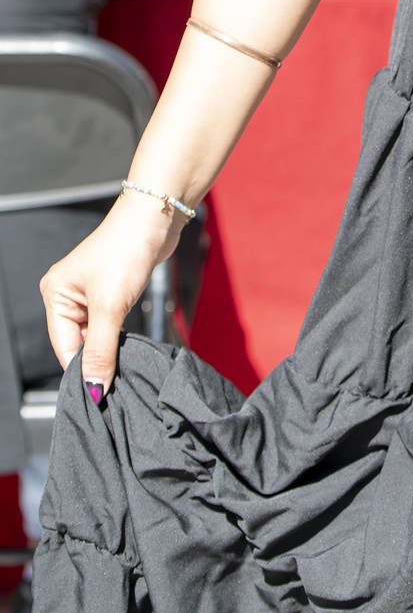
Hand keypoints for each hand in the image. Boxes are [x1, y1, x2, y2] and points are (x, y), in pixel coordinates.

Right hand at [40, 194, 182, 403]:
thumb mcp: (110, 306)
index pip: (63, 348)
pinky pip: (110, 324)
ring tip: (126, 360)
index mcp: (56, 295)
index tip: (101, 393)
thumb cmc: (126, 250)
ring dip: (110, 348)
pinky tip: (130, 344)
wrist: (156, 218)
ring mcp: (91, 293)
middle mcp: (69, 294)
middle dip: (98, 360)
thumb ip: (100, 349)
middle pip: (78, 344)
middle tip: (118, 377)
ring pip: (96, 336)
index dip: (82, 371)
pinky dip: (119, 336)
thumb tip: (93, 386)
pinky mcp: (112, 291)